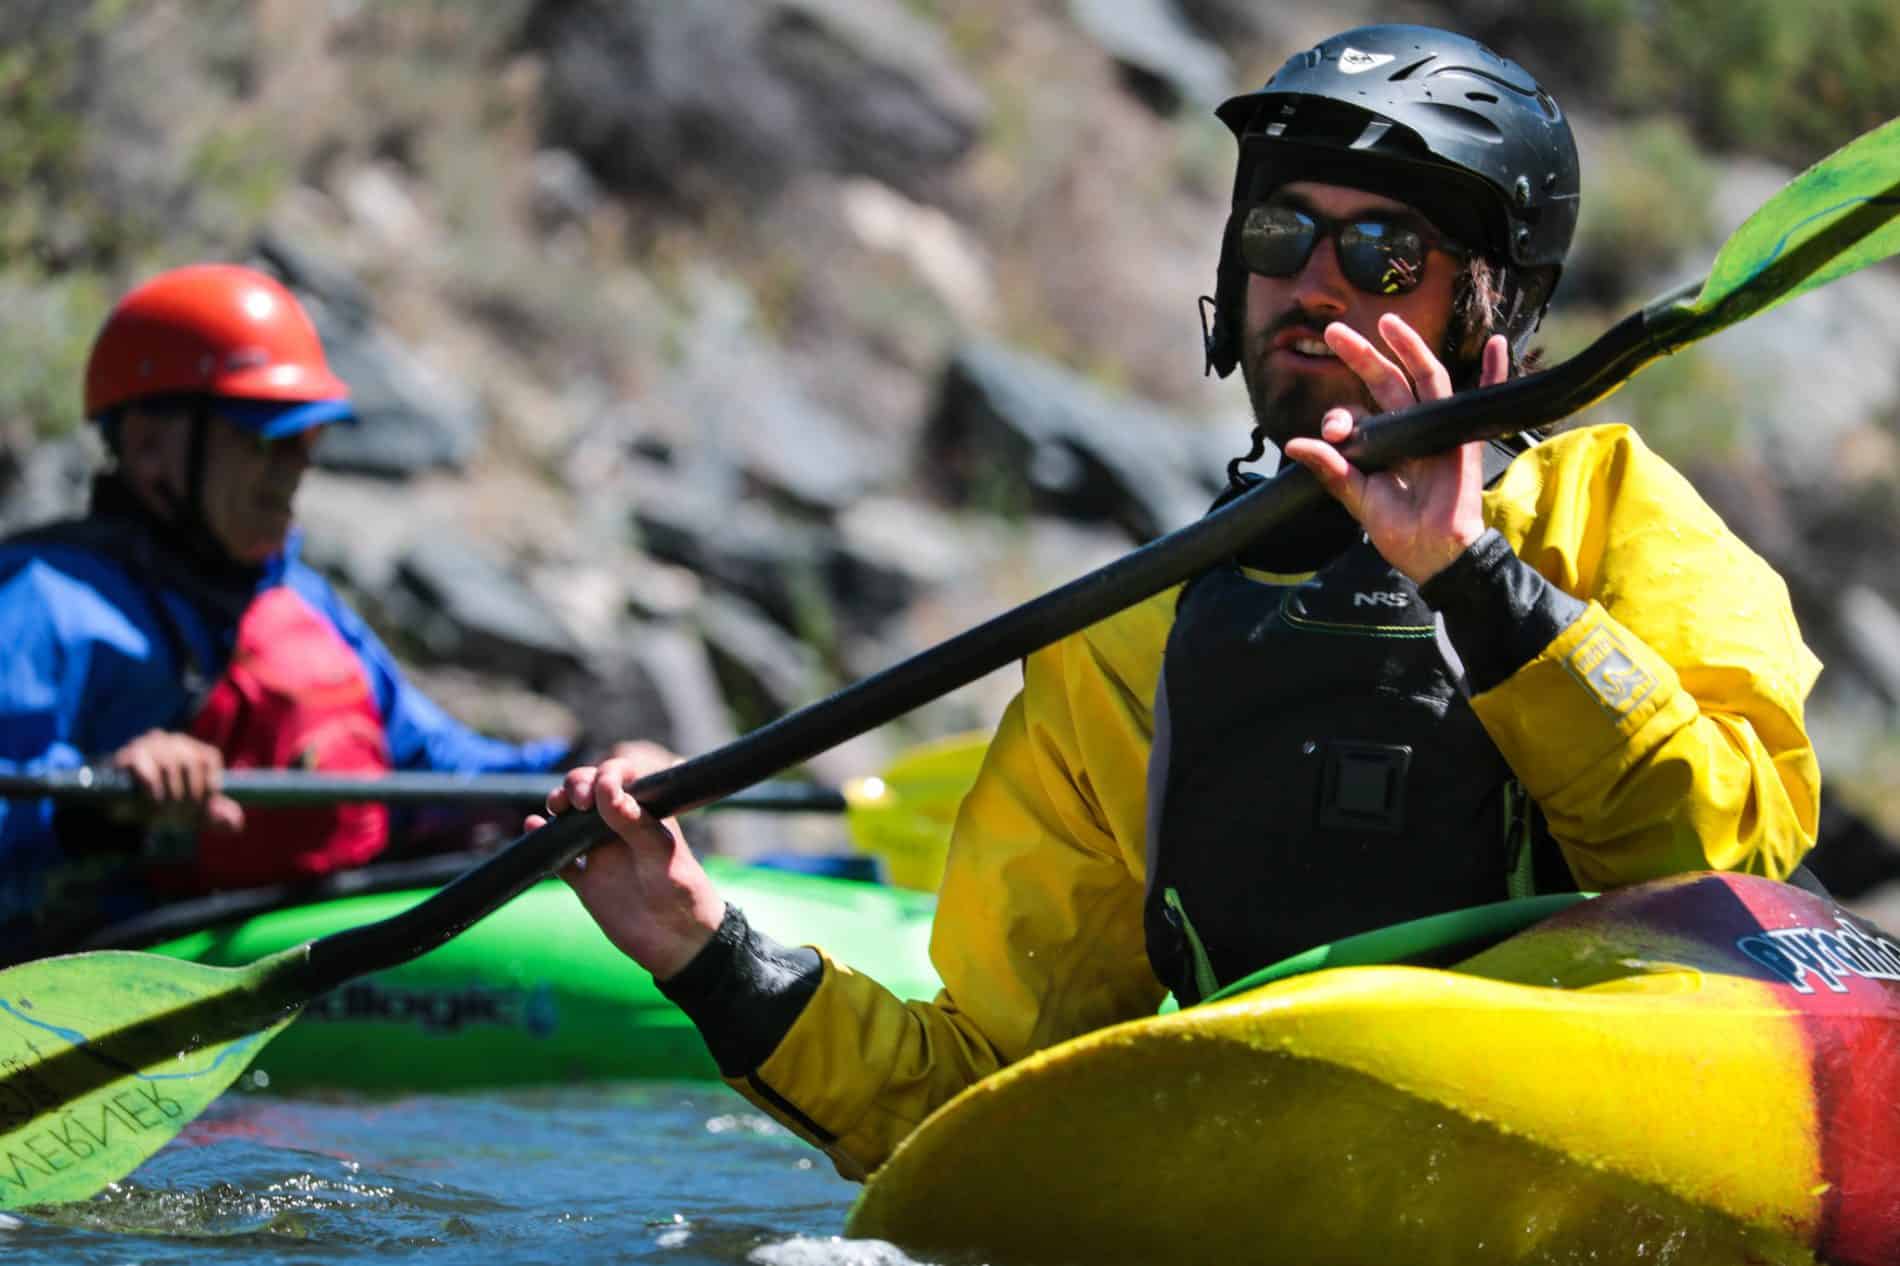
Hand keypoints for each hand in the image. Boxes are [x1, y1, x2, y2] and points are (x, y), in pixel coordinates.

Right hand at [108, 729, 244, 832]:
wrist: (119, 804)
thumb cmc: (163, 804)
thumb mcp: (193, 813)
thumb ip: (216, 816)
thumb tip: (235, 823)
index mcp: (192, 748)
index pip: (208, 757)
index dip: (208, 785)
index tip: (201, 808)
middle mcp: (171, 740)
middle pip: (191, 762)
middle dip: (189, 796)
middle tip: (180, 818)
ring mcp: (148, 745)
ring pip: (170, 767)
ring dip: (171, 796)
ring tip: (165, 815)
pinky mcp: (128, 756)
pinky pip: (148, 772)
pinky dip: (154, 792)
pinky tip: (153, 805)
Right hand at [526, 740, 724, 980]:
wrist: (677, 943)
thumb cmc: (682, 892)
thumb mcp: (660, 854)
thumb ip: (634, 822)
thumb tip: (607, 788)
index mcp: (645, 814)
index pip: (622, 777)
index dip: (607, 774)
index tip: (600, 787)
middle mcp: (620, 829)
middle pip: (589, 792)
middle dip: (576, 785)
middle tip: (577, 802)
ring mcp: (600, 854)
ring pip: (569, 821)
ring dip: (557, 807)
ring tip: (553, 808)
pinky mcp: (585, 881)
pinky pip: (558, 858)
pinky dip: (542, 842)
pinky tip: (532, 828)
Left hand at [1283, 317, 1509, 584]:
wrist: (1435, 554)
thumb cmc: (1399, 530)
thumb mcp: (1358, 499)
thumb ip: (1331, 469)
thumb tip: (1294, 444)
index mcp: (1381, 442)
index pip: (1358, 413)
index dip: (1341, 413)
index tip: (1332, 429)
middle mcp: (1408, 429)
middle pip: (1386, 381)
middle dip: (1362, 355)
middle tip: (1335, 330)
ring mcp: (1439, 428)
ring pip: (1425, 377)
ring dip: (1411, 347)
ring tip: (1391, 322)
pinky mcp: (1465, 437)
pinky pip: (1484, 397)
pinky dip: (1495, 371)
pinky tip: (1498, 343)